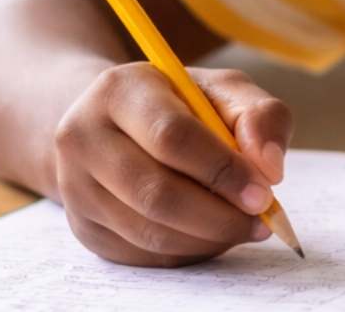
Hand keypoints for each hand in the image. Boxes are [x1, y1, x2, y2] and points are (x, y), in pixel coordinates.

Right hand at [54, 64, 292, 266]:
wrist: (115, 123)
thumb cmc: (181, 105)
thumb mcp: (225, 91)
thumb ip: (260, 116)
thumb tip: (268, 166)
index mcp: (120, 90)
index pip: (171, 137)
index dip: (222, 169)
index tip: (264, 191)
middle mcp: (84, 137)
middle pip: (156, 194)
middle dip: (219, 215)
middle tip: (261, 219)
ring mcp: (76, 186)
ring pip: (149, 232)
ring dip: (208, 238)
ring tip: (244, 226)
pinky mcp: (84, 226)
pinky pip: (142, 254)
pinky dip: (189, 251)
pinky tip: (213, 234)